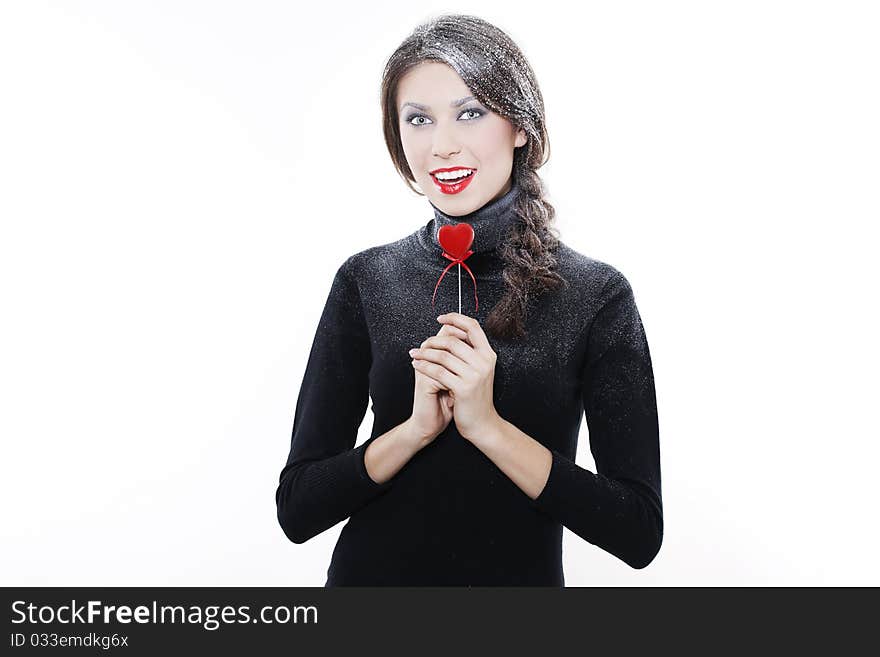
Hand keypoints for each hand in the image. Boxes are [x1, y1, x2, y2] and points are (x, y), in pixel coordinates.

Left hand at [410, 312, 500, 441]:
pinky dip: (425, 367)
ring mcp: (475, 375)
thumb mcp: (477, 371)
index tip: (440, 318)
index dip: (455, 318)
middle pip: (453, 340)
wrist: (481, 423)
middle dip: (432, 340)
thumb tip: (449, 331)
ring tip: (414, 354)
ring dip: (425, 353)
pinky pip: (438, 371)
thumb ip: (468, 352)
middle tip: (420, 344)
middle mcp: (484, 362)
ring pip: (443, 355)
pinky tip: (417, 366)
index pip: (473, 326)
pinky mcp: (464, 388)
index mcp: (488, 355)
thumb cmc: (475, 397)